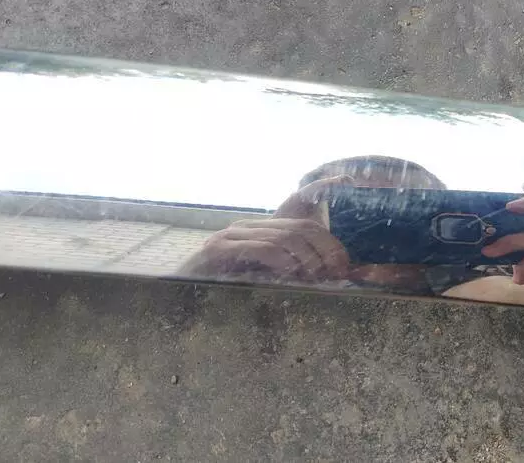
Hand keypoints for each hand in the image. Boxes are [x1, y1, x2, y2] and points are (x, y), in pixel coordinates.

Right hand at [178, 176, 352, 282]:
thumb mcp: (261, 279)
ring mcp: (231, 235)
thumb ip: (287, 274)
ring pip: (283, 237)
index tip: (345, 266)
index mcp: (259, 230)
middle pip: (299, 229)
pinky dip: (281, 261)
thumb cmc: (223, 292)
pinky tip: (291, 276)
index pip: (305, 226)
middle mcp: (246, 227)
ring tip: (317, 278)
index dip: (329, 244)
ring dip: (306, 259)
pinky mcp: (219, 249)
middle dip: (324, 251)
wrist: (178, 297)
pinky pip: (260, 248)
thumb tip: (324, 281)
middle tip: (336, 274)